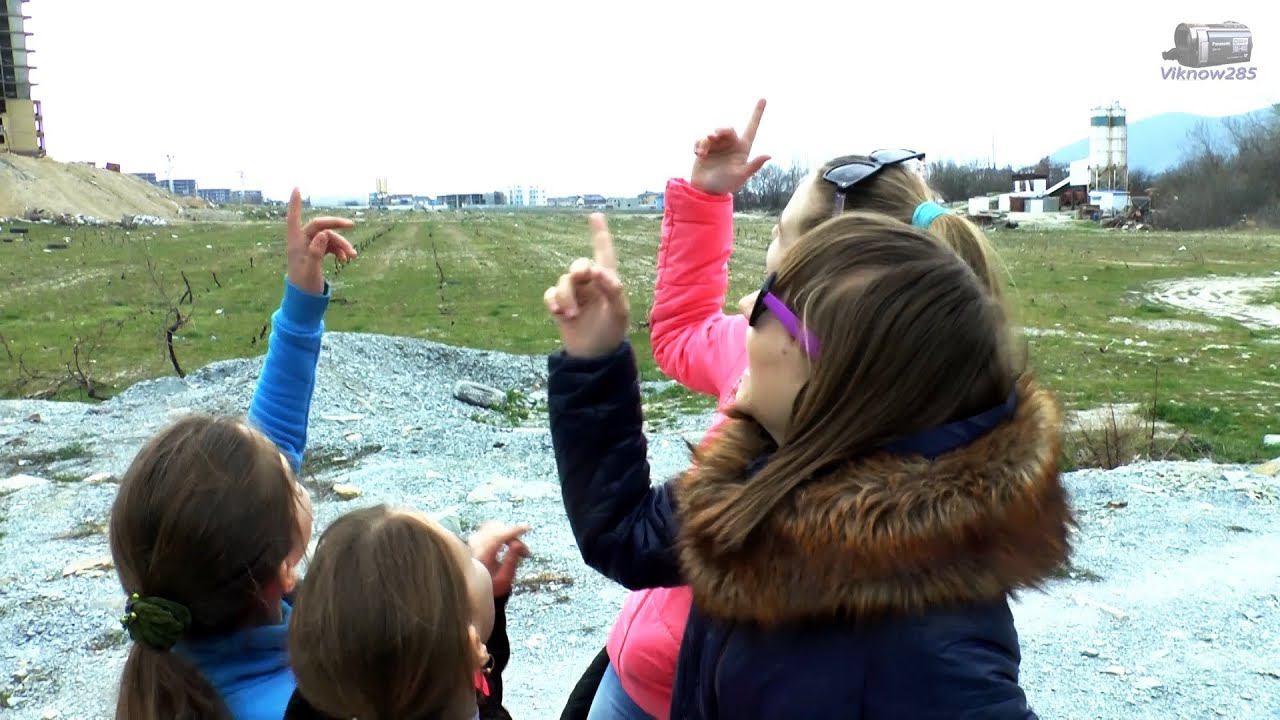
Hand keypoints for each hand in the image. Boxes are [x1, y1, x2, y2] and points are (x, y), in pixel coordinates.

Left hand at [285, 188, 356, 294]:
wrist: (304, 301)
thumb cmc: (304, 287)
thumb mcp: (310, 271)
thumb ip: (316, 252)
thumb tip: (323, 234)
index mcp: (295, 243)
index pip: (294, 219)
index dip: (295, 204)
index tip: (297, 188)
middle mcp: (302, 242)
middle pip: (319, 226)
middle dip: (336, 226)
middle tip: (352, 225)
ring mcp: (310, 247)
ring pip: (328, 237)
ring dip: (341, 244)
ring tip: (352, 257)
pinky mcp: (317, 254)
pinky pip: (330, 246)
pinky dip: (339, 250)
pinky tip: (346, 259)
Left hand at [469, 522, 530, 597]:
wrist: (478, 589)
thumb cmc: (494, 585)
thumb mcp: (505, 578)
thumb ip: (511, 560)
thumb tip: (518, 544)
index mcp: (482, 557)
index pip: (497, 538)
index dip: (512, 531)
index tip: (527, 528)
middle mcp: (475, 547)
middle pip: (496, 531)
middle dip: (514, 536)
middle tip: (525, 552)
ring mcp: (474, 541)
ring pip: (493, 527)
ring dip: (508, 533)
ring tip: (518, 548)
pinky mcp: (475, 538)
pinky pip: (490, 528)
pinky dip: (502, 532)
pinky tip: (509, 542)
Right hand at [544, 214, 629, 357]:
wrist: (594, 356)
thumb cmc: (611, 332)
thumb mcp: (619, 312)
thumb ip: (613, 289)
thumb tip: (596, 270)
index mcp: (608, 281)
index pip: (604, 253)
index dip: (600, 234)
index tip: (595, 215)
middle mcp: (590, 284)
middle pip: (579, 264)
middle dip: (579, 270)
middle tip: (582, 276)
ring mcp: (574, 294)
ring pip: (563, 281)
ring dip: (567, 296)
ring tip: (573, 315)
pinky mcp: (559, 305)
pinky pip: (550, 294)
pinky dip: (553, 301)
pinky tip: (559, 313)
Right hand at [690, 99, 769, 195]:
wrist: (706, 190)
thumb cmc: (726, 184)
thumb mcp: (741, 175)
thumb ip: (754, 165)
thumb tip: (769, 155)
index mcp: (742, 148)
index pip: (752, 128)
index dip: (757, 113)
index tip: (764, 99)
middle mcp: (730, 144)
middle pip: (727, 129)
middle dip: (721, 130)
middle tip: (714, 135)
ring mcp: (717, 146)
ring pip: (712, 134)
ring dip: (706, 141)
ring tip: (702, 153)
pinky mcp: (705, 148)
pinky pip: (701, 139)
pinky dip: (699, 144)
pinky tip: (698, 154)